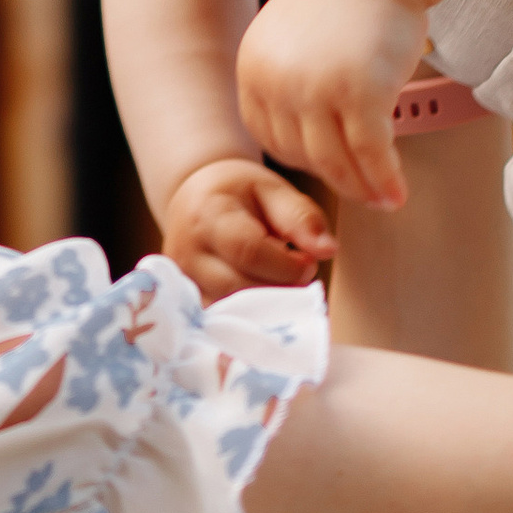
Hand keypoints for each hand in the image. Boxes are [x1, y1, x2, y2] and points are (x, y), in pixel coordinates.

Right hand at [157, 157, 334, 300]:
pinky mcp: (188, 303)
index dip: (286, 266)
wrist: (195, 201)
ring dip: (269, 306)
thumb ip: (301, 217)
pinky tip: (266, 299)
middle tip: (299, 274)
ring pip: (233, 312)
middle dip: (282, 288)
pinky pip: (225, 322)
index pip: (248, 251)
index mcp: (209, 215)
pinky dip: (253, 316)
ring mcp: (184, 282)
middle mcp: (187, 252)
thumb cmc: (239, 193)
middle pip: (240, 287)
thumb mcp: (273, 190)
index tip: (308, 262)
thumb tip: (328, 250)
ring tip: (282, 282)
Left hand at [236, 0, 427, 210]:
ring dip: (362, 189)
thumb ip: (288, 78)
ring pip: (336, 161)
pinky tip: (397, 194)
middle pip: (303, 153)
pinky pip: (370, 153)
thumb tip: (302, 126)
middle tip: (362, 193)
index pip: (270, 135)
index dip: (300, 157)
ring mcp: (317, 90)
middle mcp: (278, 83)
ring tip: (382, 200)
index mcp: (254, 69)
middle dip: (335, 178)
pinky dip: (385, 179)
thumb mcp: (291, 38)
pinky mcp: (360, 93)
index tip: (325, 167)